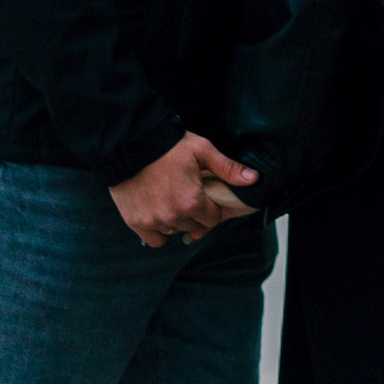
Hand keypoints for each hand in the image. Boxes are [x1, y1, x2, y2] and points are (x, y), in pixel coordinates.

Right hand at [109, 132, 258, 247]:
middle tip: (185, 195)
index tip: (203, 196)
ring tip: (170, 200)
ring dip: (176, 221)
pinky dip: (158, 230)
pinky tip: (158, 214)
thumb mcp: (201, 150)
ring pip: (175, 231)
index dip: (210, 208)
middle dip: (193, 213)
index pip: (212, 219)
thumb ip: (227, 168)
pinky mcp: (136, 223)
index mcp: (192, 202)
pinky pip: (155, 239)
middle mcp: (174, 217)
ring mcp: (154, 222)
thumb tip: (254, 179)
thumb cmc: (167, 146)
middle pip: (193, 226)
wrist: (129, 144)